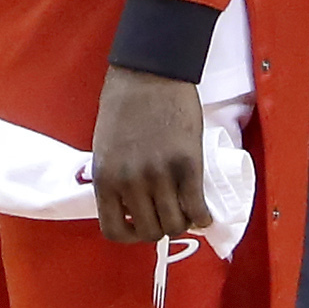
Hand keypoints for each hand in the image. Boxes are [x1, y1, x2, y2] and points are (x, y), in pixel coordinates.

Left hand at [90, 67, 210, 242]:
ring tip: (187, 213)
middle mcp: (130, 182)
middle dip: (160, 229)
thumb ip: (115, 178)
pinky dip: (202, 217)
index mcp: (105, 178)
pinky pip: (196, 208)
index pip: (114, 231)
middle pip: (149, 231)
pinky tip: (203, 212)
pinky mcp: (187, 164)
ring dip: (182, 224)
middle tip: (169, 216)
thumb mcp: (105, 148)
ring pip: (174, 224)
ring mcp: (159, 175)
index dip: (130, 234)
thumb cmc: (124, 106)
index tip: (140, 226)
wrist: (149, 73)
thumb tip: (130, 206)